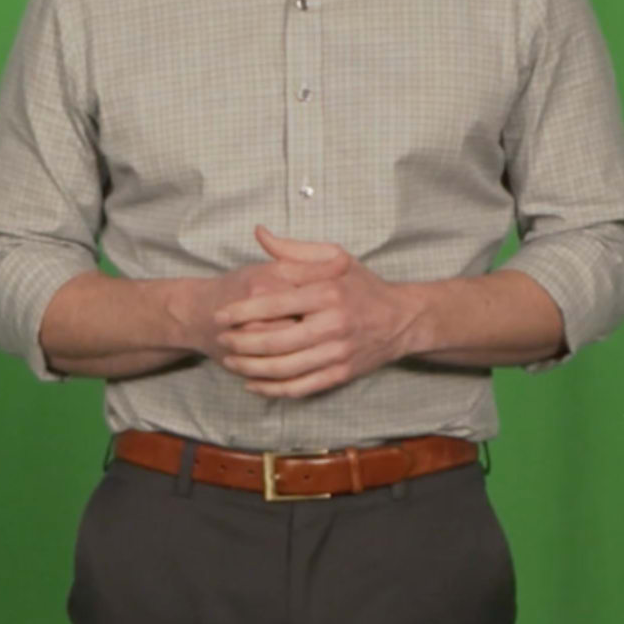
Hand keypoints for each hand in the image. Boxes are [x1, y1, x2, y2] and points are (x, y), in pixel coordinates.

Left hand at [210, 228, 420, 398]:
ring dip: (251, 368)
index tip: (220, 315)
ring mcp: (337, 353)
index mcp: (328, 293)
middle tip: (221, 340)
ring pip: (284, 368)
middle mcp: (333, 325)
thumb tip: (259, 233)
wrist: (402, 320)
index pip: (275, 304)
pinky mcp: (340, 374)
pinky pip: (300, 387)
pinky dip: (273, 389)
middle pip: (275, 341)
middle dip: (241, 343)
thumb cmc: (363, 286)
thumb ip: (294, 250)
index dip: (242, 311)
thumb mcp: (335, 258)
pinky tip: (253, 384)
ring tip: (231, 362)